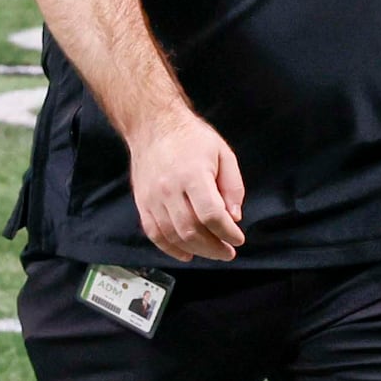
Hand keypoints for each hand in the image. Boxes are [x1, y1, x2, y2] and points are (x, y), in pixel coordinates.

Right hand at [129, 107, 245, 262]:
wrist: (153, 126)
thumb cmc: (192, 138)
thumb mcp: (223, 154)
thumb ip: (232, 186)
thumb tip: (233, 217)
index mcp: (192, 175)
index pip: (211, 214)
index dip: (227, 232)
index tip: (238, 239)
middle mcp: (169, 189)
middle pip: (191, 230)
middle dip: (213, 247)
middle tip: (228, 252)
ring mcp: (152, 198)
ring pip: (173, 235)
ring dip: (195, 250)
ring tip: (212, 252)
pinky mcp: (142, 203)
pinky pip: (154, 233)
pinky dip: (170, 248)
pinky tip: (186, 254)